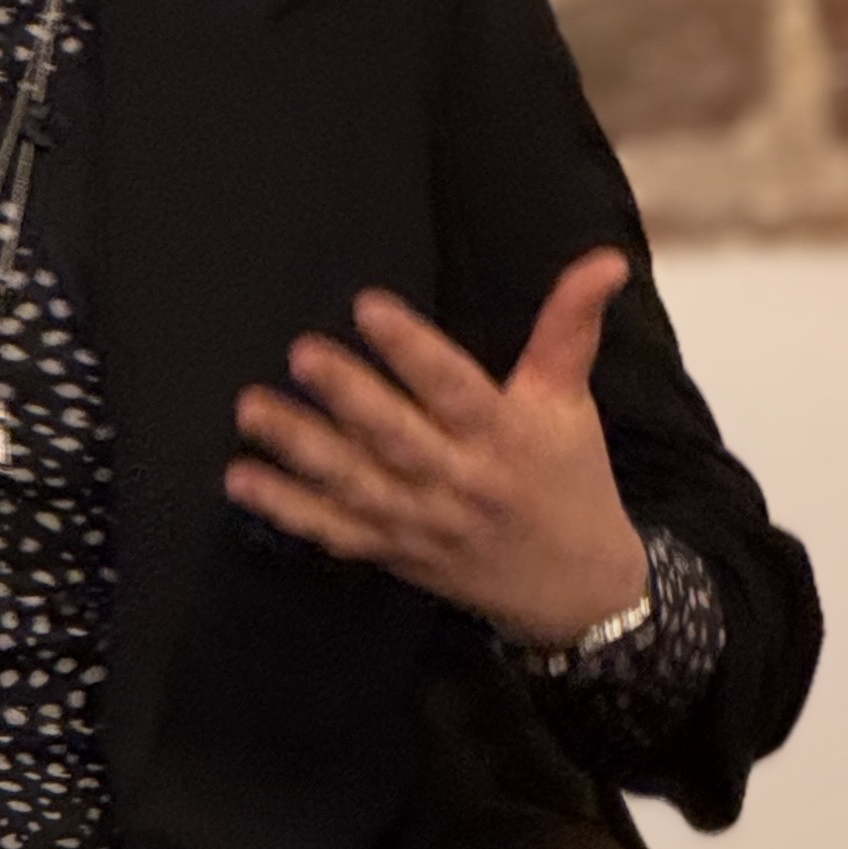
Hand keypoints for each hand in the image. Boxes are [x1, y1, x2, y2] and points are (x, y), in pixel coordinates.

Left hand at [225, 250, 648, 648]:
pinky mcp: (394, 553)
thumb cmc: (570, 479)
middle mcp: (461, 482)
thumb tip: (606, 258)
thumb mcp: (571, 401)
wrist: (577, 590)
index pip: (455, 388)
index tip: (368, 306)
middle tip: (300, 353)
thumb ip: (571, 326)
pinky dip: (288, 510)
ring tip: (251, 412)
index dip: (413, 349)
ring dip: (300, 450)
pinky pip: (336, 532)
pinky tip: (241, 481)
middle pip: (397, 439)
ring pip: (355, 485)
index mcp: (505, 437)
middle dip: (347, 398)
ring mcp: (422, 523)